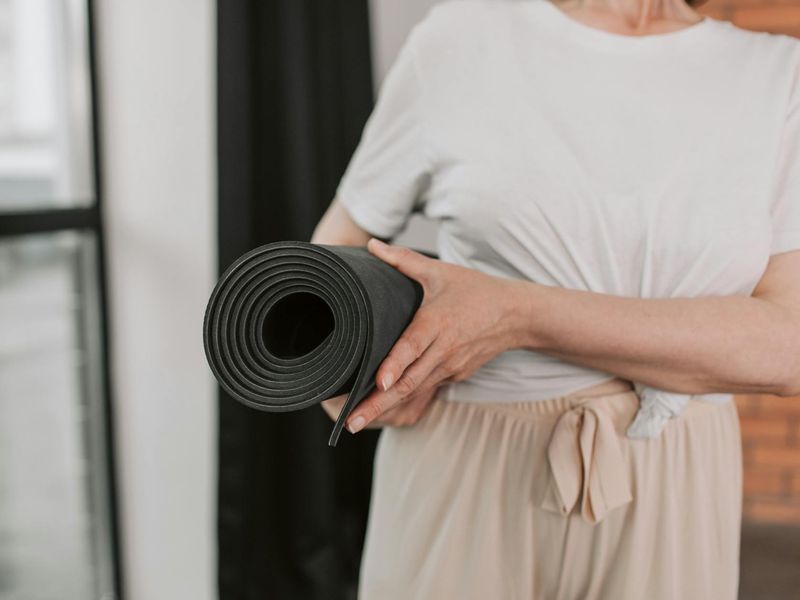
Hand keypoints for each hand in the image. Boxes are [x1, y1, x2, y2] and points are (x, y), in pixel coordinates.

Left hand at [342, 238, 528, 433]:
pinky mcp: (455, 376)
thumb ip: (403, 260)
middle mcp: (443, 350)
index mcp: (436, 323)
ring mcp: (450, 367)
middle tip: (350, 423)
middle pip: (408, 382)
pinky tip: (383, 414)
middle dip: (377, 404)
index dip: (394, 366)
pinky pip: (426, 391)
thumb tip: (371, 245)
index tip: (378, 383)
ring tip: (357, 422)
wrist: (516, 315)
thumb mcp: (440, 271)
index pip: (412, 348)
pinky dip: (405, 403)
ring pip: (414, 392)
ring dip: (386, 409)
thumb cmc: (476, 290)